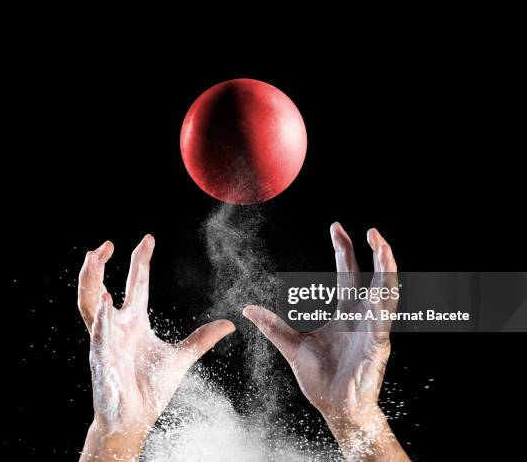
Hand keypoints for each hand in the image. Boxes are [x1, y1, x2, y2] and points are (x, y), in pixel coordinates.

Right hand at [79, 235, 234, 460]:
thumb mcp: (181, 357)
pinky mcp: (103, 359)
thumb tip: (228, 324)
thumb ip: (202, 339)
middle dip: (99, 265)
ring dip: (90, 281)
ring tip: (93, 259)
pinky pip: (100, 336)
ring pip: (90, 305)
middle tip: (105, 244)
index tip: (148, 239)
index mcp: (133, 322)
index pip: (136, 284)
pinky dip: (102, 319)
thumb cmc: (150, 388)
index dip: (141, 260)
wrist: (135, 418)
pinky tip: (106, 304)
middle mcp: (117, 326)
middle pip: (100, 288)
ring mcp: (106, 340)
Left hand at [243, 223, 408, 460]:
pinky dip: (382, 306)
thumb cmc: (320, 378)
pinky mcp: (377, 348)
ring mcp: (372, 331)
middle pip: (372, 278)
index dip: (344, 251)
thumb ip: (273, 326)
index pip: (348, 275)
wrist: (335, 408)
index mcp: (344, 313)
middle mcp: (362, 317)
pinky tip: (380, 290)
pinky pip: (382, 323)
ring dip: (387, 272)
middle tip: (371, 230)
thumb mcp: (292, 346)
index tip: (337, 227)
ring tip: (384, 249)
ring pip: (386, 296)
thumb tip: (247, 309)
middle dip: (374, 253)